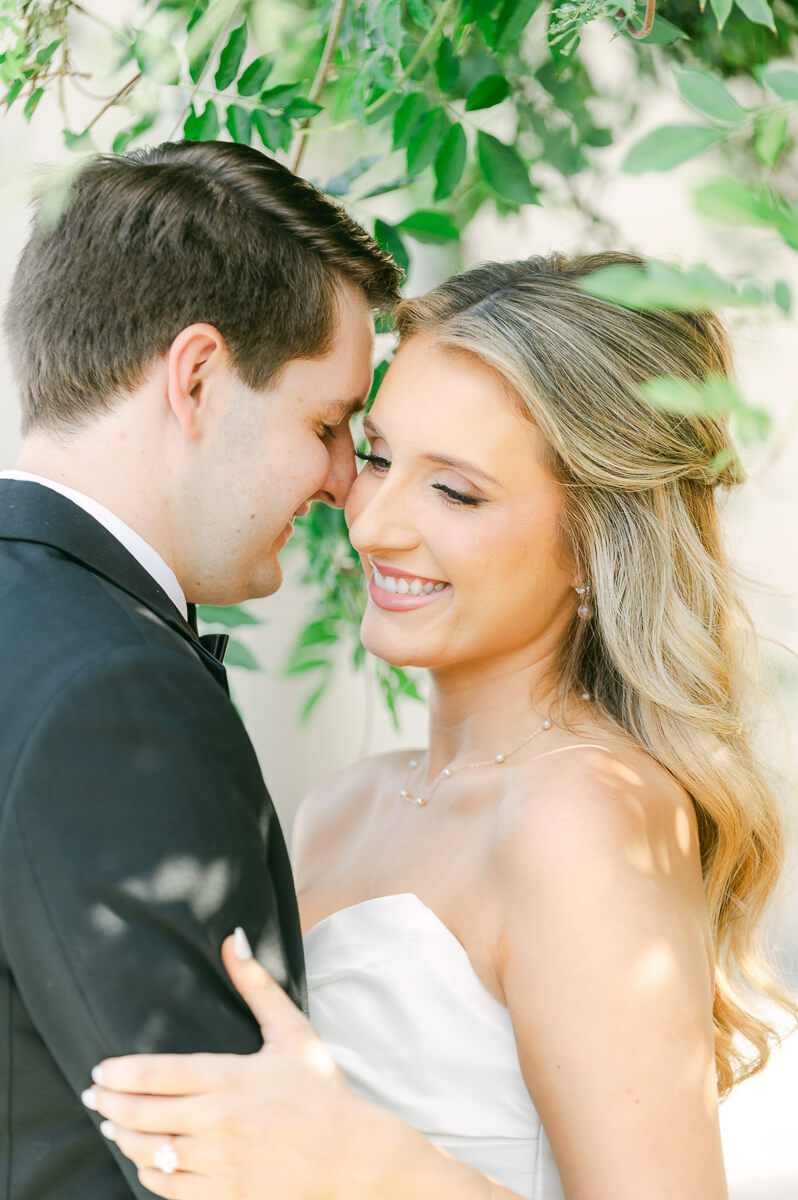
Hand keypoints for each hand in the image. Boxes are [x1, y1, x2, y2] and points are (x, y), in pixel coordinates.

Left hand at [81, 931, 390, 1198]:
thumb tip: (232, 938)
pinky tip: (143, 1159)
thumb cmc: (321, 1089)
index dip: (120, 1073)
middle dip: (109, 1104)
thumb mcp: (292, 1030)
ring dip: (123, 1137)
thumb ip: (256, 985)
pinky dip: (149, 1173)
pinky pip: (170, 1188)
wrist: (352, 1156)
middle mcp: (220, 1122)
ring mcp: (221, 1162)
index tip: (100, 1070)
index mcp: (232, 1078)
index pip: (157, 1074)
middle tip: (93, 1096)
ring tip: (111, 1124)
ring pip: (150, 1152)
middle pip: (143, 1114)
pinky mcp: (227, 1194)